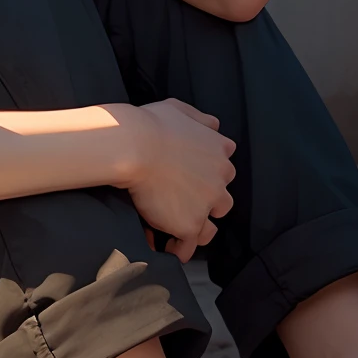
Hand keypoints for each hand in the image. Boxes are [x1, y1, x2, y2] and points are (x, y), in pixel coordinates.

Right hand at [122, 98, 234, 260]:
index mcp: (219, 150)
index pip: (224, 168)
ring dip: (196, 229)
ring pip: (209, 226)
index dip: (207, 175)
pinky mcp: (189, 224)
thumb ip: (200, 119)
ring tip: (177, 230)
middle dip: (206, 203)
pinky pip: (188, 245)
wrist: (133, 146)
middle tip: (182, 204)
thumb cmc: (150, 124)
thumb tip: (214, 125)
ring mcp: (206, 204)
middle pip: (222, 200)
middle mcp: (220, 179)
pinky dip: (179, 249)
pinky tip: (167, 249)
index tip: (192, 178)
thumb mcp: (179, 108)